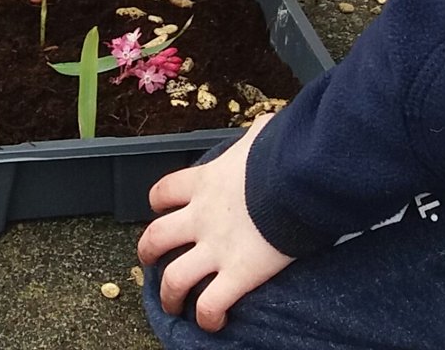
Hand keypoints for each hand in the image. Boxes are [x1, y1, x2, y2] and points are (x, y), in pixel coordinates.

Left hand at [138, 116, 293, 332]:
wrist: (296, 177)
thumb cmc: (282, 153)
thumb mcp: (262, 135)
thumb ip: (257, 133)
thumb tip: (269, 124)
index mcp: (205, 181)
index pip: (163, 191)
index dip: (158, 202)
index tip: (161, 210)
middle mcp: (202, 216)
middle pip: (156, 237)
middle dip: (148, 253)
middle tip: (152, 262)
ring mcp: (216, 248)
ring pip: (174, 279)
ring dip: (169, 295)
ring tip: (173, 305)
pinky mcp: (238, 274)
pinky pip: (211, 305)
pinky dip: (207, 318)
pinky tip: (213, 322)